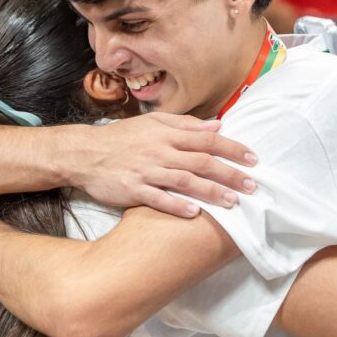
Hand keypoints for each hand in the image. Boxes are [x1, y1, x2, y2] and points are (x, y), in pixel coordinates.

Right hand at [68, 113, 257, 218]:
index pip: (207, 140)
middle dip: (229, 174)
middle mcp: (160, 151)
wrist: (84, 153)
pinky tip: (194, 212)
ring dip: (211, 191)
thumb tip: (217, 126)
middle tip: (252, 186)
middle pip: (202, 161)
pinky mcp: (132, 189)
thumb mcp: (153, 123)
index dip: (232, 149)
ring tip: (232, 202)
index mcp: (167, 134)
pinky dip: (176, 205)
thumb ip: (186, 124)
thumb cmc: (121, 139)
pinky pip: (158, 198)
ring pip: (184, 180)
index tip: (253, 159)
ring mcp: (146, 171)